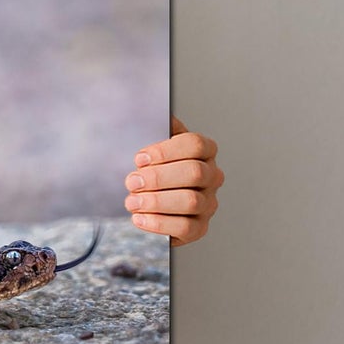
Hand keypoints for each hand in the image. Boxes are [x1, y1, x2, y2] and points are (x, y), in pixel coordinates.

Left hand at [124, 114, 221, 245]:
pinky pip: (185, 227)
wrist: (148, 197)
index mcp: (204, 151)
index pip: (195, 144)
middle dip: (158, 178)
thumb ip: (157, 128)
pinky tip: (139, 218)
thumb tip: (162, 115)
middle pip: (194, 173)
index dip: (166, 151)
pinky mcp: (200, 227)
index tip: (139, 158)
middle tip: (131, 181)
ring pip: (191, 201)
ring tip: (131, 201)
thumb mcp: (152, 143)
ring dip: (156, 201)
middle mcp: (212, 176)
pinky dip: (159, 223)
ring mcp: (209, 203)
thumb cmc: (151, 166)